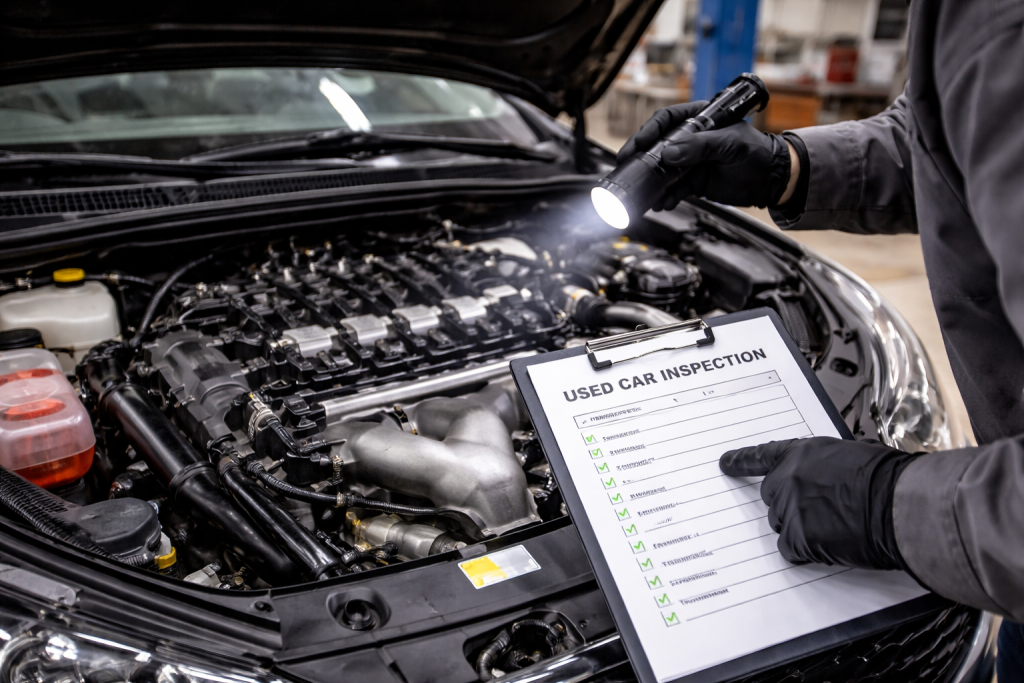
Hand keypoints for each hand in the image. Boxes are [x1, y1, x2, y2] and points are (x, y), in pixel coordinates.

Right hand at [616, 101, 796, 210]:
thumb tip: (668, 153)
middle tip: (627, 166)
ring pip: (662, 170)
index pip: (667, 120)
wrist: (773, 180)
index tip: (639, 144)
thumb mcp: (729, 145)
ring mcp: (690, 162)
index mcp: (700, 120)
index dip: (649, 131)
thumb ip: (699, 147)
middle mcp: (691, 140)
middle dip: (641, 157)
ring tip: (643, 192)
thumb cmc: (757, 152)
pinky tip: (661, 203)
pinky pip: (672, 189)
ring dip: (651, 181)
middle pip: (657, 146)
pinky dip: (665, 197)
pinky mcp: (693, 182)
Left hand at [719, 437, 919, 569]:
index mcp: (803, 453)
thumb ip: (826, 466)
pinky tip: (829, 546)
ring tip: (834, 528)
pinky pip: (790, 549)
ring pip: (780, 524)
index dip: (742, 462)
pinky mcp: (797, 536)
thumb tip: (826, 479)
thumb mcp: (852, 455)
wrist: (899, 504)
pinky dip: (805, 552)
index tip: (725, 465)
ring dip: (800, 529)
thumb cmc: (888, 479)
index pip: (763, 456)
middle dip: (788, 505)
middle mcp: (789, 477)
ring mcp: (790, 508)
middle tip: (817, 513)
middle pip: (771, 497)